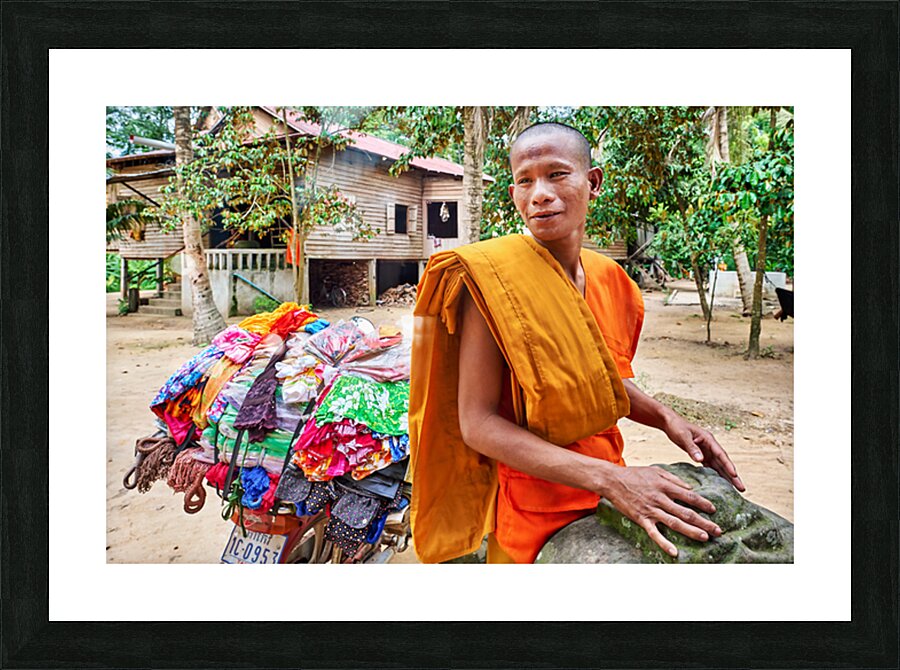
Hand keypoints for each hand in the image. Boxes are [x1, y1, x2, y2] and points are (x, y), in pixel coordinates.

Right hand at [603, 465, 720, 557]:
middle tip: (718, 530)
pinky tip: (674, 552)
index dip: (703, 503)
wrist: (612, 480)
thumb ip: (674, 480)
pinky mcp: (641, 519)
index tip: (713, 510)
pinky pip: (654, 533)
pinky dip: (664, 543)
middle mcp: (661, 499)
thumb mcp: (656, 471)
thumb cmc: (634, 474)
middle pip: (686, 512)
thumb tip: (690, 488)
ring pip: (675, 523)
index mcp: (665, 486)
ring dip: (691, 531)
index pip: (689, 496)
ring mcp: (651, 510)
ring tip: (705, 537)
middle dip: (704, 522)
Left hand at [663, 415, 744, 491]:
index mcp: (708, 439)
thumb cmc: (676, 427)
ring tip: (735, 490)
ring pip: (719, 466)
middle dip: (733, 476)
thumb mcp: (683, 436)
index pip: (721, 454)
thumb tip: (701, 460)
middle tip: (742, 488)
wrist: (670, 423)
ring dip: (726, 478)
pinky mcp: (701, 455)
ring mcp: (707, 451)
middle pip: (724, 463)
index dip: (728, 465)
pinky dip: (716, 475)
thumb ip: (692, 448)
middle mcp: (710, 446)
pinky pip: (710, 467)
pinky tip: (719, 485)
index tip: (735, 475)